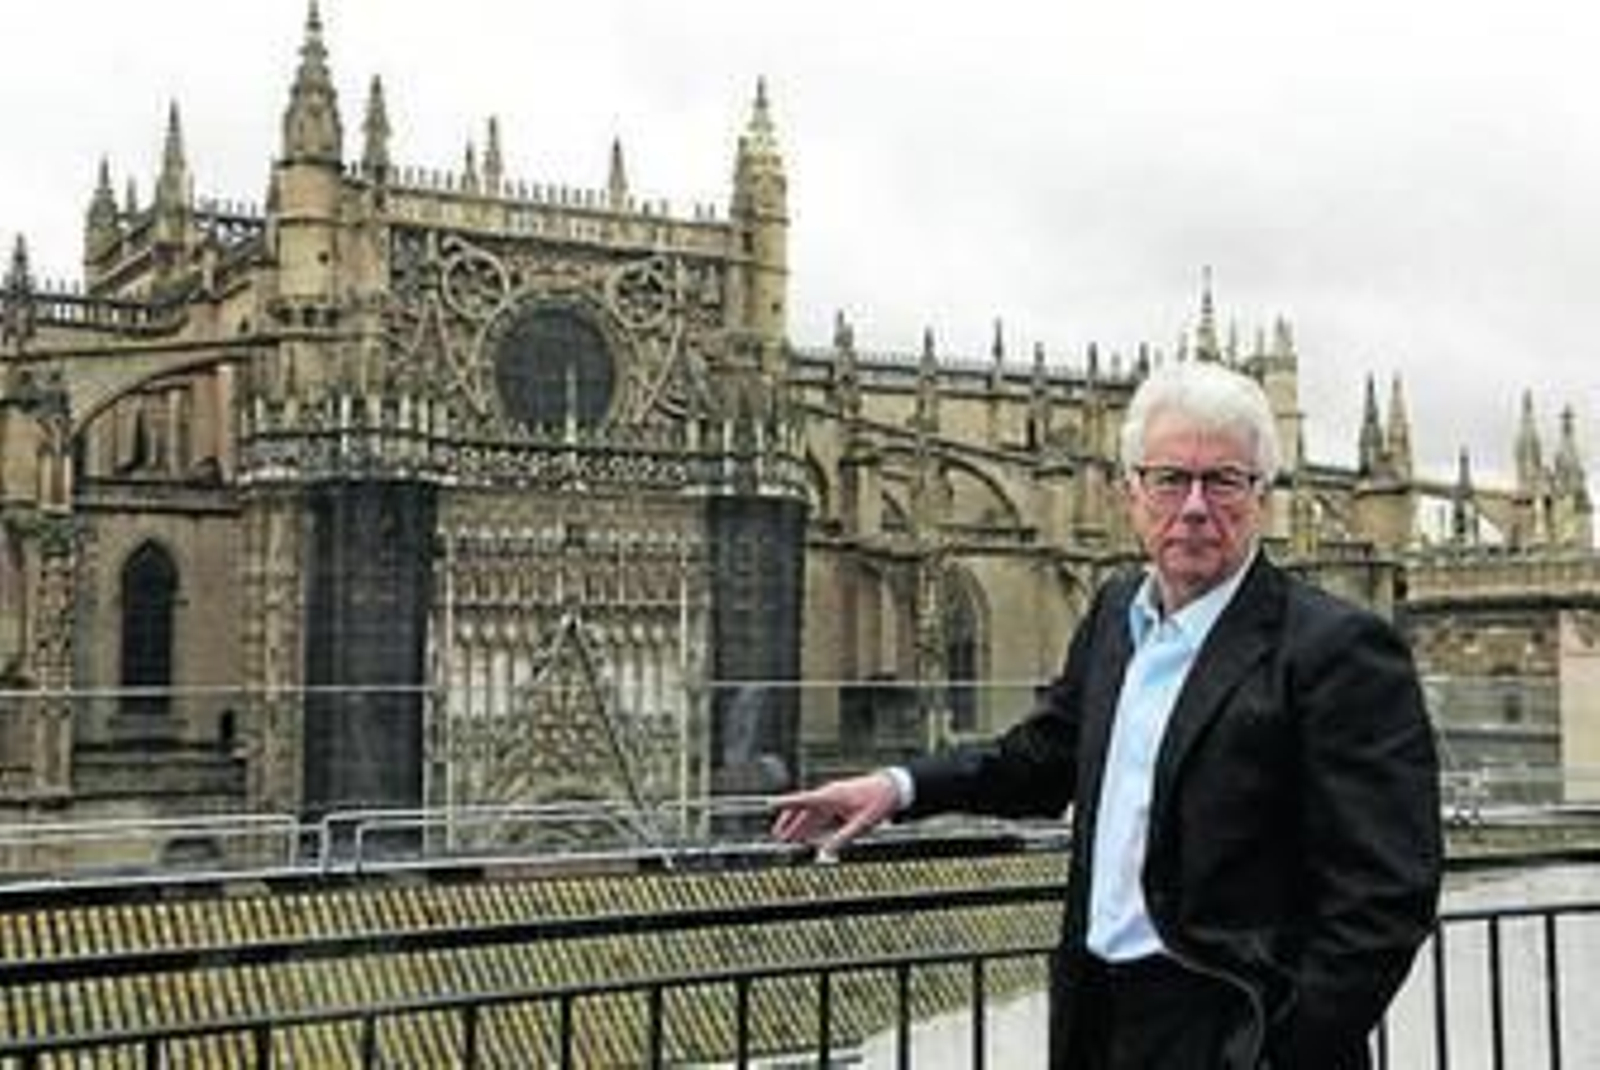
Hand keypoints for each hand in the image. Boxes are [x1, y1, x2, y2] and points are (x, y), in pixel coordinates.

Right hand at [770, 771, 900, 858]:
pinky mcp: (839, 802)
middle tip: (777, 837)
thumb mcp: (862, 823)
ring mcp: (833, 798)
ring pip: (810, 813)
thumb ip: (843, 838)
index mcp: (831, 796)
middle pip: (803, 810)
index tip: (770, 804)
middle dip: (789, 823)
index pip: (803, 800)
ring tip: (787, 838)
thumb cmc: (878, 800)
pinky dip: (811, 824)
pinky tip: (807, 834)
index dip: (786, 803)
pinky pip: (820, 814)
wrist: (893, 787)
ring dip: (799, 825)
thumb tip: (826, 852)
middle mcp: (829, 795)